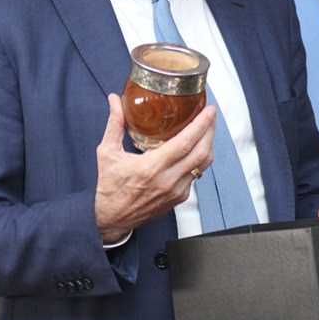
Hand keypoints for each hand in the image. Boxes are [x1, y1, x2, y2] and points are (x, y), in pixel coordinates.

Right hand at [94, 94, 215, 242]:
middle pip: (201, 153)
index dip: (201, 125)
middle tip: (211, 114)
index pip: (185, 143)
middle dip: (210, 130)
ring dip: (208, 144)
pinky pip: (196, 175)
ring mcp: (176, 190)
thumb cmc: (109, 187)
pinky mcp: (179, 197)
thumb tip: (115, 101)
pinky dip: (200, 159)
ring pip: (203, 165)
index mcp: (151, 168)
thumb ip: (114, 124)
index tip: (208, 111)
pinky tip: (197, 148)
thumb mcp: (107, 153)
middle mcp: (168, 180)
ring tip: (207, 128)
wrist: (111, 218)